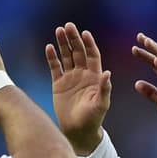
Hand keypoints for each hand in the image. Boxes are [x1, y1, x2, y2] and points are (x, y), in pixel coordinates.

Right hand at [46, 22, 110, 154]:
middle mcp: (82, 74)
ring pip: (66, 56)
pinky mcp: (58, 84)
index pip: (92, 55)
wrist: (78, 131)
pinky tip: (49, 47)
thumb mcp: (101, 104)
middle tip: (68, 26)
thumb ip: (104, 89)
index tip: (85, 33)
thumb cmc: (93, 119)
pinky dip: (52, 57)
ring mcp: (70, 78)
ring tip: (58, 31)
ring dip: (63, 44)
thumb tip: (108, 73)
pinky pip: (55, 67)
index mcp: (94, 76)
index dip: (89, 44)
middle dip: (74, 39)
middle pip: (78, 51)